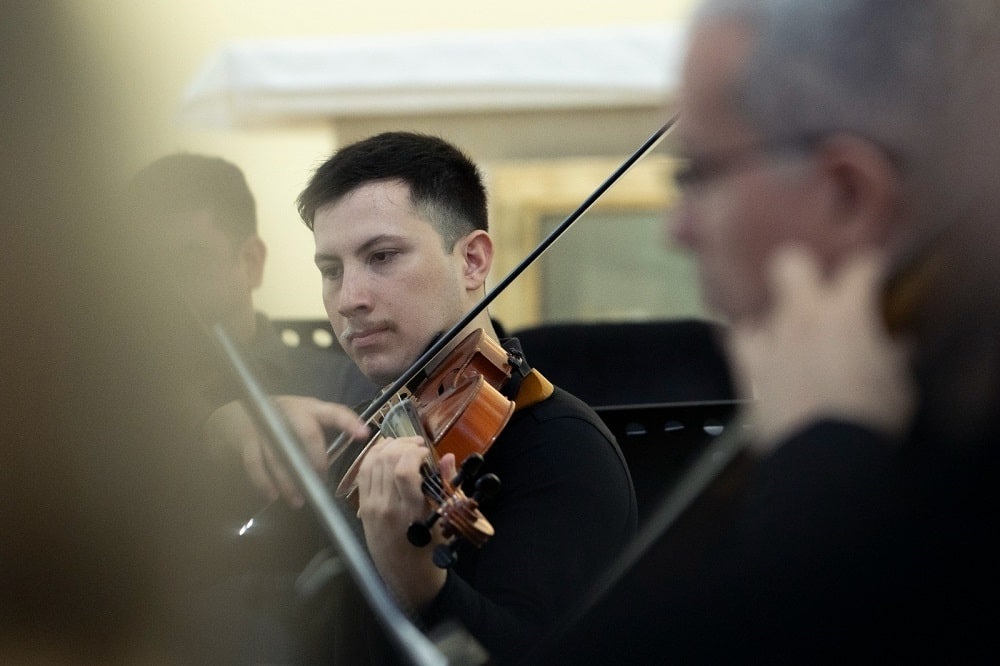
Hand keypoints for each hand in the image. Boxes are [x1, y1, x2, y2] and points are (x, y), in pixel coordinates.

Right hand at [203, 396, 369, 506]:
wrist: (236, 413)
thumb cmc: (279, 419)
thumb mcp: (302, 417)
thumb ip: (322, 431)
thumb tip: (351, 450)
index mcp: (309, 408)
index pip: (334, 411)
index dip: (349, 421)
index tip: (364, 435)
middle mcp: (289, 412)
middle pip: (307, 431)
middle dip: (317, 457)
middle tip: (321, 478)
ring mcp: (266, 424)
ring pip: (281, 454)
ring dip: (290, 480)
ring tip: (298, 501)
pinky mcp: (247, 438)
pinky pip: (255, 463)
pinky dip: (264, 481)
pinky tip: (272, 495)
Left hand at [355, 436, 456, 608]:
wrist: (407, 577)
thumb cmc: (430, 552)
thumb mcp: (443, 520)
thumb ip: (445, 485)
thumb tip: (448, 457)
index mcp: (410, 512)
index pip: (403, 471)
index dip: (414, 453)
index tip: (427, 453)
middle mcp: (387, 507)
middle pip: (386, 461)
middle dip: (403, 444)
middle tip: (417, 445)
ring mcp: (371, 507)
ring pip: (372, 463)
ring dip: (388, 446)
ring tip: (403, 444)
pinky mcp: (363, 508)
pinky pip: (363, 474)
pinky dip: (373, 457)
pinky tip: (385, 451)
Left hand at [728, 246, 915, 452]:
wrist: (826, 455)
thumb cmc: (870, 416)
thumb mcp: (899, 384)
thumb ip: (894, 356)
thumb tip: (899, 345)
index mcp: (846, 313)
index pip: (859, 267)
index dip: (869, 268)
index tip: (874, 275)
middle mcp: (803, 316)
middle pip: (790, 262)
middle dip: (803, 270)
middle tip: (817, 291)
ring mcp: (770, 339)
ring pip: (761, 307)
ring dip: (776, 320)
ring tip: (787, 335)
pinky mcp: (747, 366)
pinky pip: (738, 339)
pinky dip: (748, 341)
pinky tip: (759, 351)